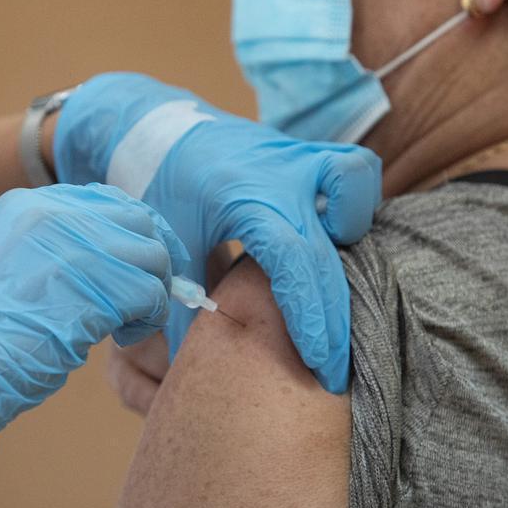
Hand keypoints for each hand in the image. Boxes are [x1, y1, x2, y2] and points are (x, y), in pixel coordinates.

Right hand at [0, 184, 187, 499]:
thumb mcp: (10, 270)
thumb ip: (57, 251)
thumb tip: (122, 257)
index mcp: (25, 204)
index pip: (106, 201)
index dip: (131, 236)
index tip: (136, 269)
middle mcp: (50, 212)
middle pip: (137, 219)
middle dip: (151, 260)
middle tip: (143, 299)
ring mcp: (73, 245)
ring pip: (151, 255)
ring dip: (152, 293)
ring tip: (128, 325)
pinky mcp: (94, 284)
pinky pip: (151, 293)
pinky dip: (149, 320)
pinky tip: (124, 340)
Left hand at [53, 73, 381, 392]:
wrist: (152, 130)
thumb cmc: (158, 191)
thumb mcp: (168, 250)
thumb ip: (185, 309)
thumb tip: (191, 378)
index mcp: (245, 197)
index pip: (295, 262)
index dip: (312, 318)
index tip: (321, 366)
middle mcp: (281, 171)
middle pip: (329, 248)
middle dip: (336, 315)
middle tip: (335, 371)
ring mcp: (298, 154)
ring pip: (356, 183)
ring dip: (354, 234)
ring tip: (331, 285)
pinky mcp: (307, 152)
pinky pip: (352, 172)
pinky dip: (352, 205)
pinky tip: (330, 242)